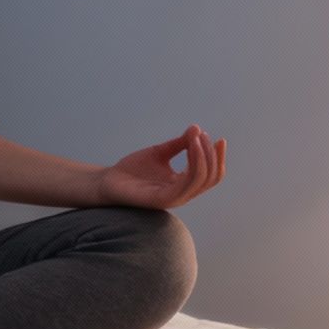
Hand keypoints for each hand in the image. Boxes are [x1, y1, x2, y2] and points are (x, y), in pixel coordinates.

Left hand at [92, 124, 225, 209]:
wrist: (109, 180)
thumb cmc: (133, 170)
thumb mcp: (159, 153)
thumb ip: (179, 144)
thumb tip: (197, 128)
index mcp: (184, 185)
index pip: (211, 176)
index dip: (218, 158)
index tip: (219, 139)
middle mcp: (182, 194)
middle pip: (210, 177)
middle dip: (211, 154)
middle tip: (202, 134)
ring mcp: (173, 198)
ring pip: (201, 179)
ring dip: (203, 155)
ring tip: (197, 137)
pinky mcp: (162, 200)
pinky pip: (185, 183)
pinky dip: (193, 162)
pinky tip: (190, 145)